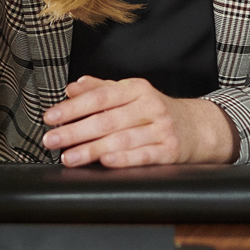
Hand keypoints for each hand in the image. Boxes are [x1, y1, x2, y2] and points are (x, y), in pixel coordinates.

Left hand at [41, 76, 237, 167]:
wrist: (199, 127)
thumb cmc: (157, 111)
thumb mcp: (131, 94)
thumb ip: (100, 89)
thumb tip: (72, 88)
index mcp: (136, 89)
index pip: (99, 96)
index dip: (72, 107)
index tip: (51, 117)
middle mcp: (149, 106)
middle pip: (106, 119)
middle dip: (75, 131)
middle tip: (52, 140)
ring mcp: (161, 129)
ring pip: (121, 139)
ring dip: (91, 149)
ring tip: (69, 157)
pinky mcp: (170, 151)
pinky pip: (143, 156)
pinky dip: (123, 159)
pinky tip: (105, 162)